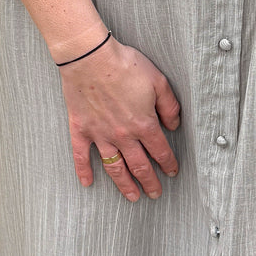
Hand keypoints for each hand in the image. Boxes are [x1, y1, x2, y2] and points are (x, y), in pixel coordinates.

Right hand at [58, 36, 180, 201]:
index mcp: (143, 124)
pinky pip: (81, 156)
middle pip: (140, 166)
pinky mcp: (81, 130)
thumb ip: (169, 106)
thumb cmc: (124, 65)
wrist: (91, 58)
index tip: (172, 172)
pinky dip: (83, 171)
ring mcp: (100, 135)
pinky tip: (87, 183)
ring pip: (115, 167)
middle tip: (155, 193)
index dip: (168, 163)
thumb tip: (174, 124)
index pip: (160, 151)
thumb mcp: (158, 81)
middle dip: (150, 182)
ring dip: (125, 185)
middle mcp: (123, 135)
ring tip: (132, 197)